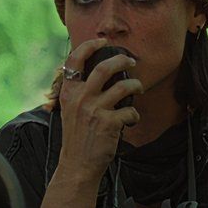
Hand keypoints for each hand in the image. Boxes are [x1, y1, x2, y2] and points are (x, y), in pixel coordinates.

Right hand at [56, 38, 142, 183]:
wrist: (77, 166)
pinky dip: (134, 114)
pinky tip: (131, 119)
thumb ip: (79, 93)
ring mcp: (95, 110)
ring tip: (139, 88)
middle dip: (122, 61)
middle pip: (104, 68)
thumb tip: (99, 75)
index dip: (89, 46)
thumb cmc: (76, 139)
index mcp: (68, 92)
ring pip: (124, 86)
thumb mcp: (70, 111)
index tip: (102, 41)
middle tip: (130, 62)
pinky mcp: (109, 123)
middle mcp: (80, 98)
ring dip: (136, 85)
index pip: (74, 60)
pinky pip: (130, 111)